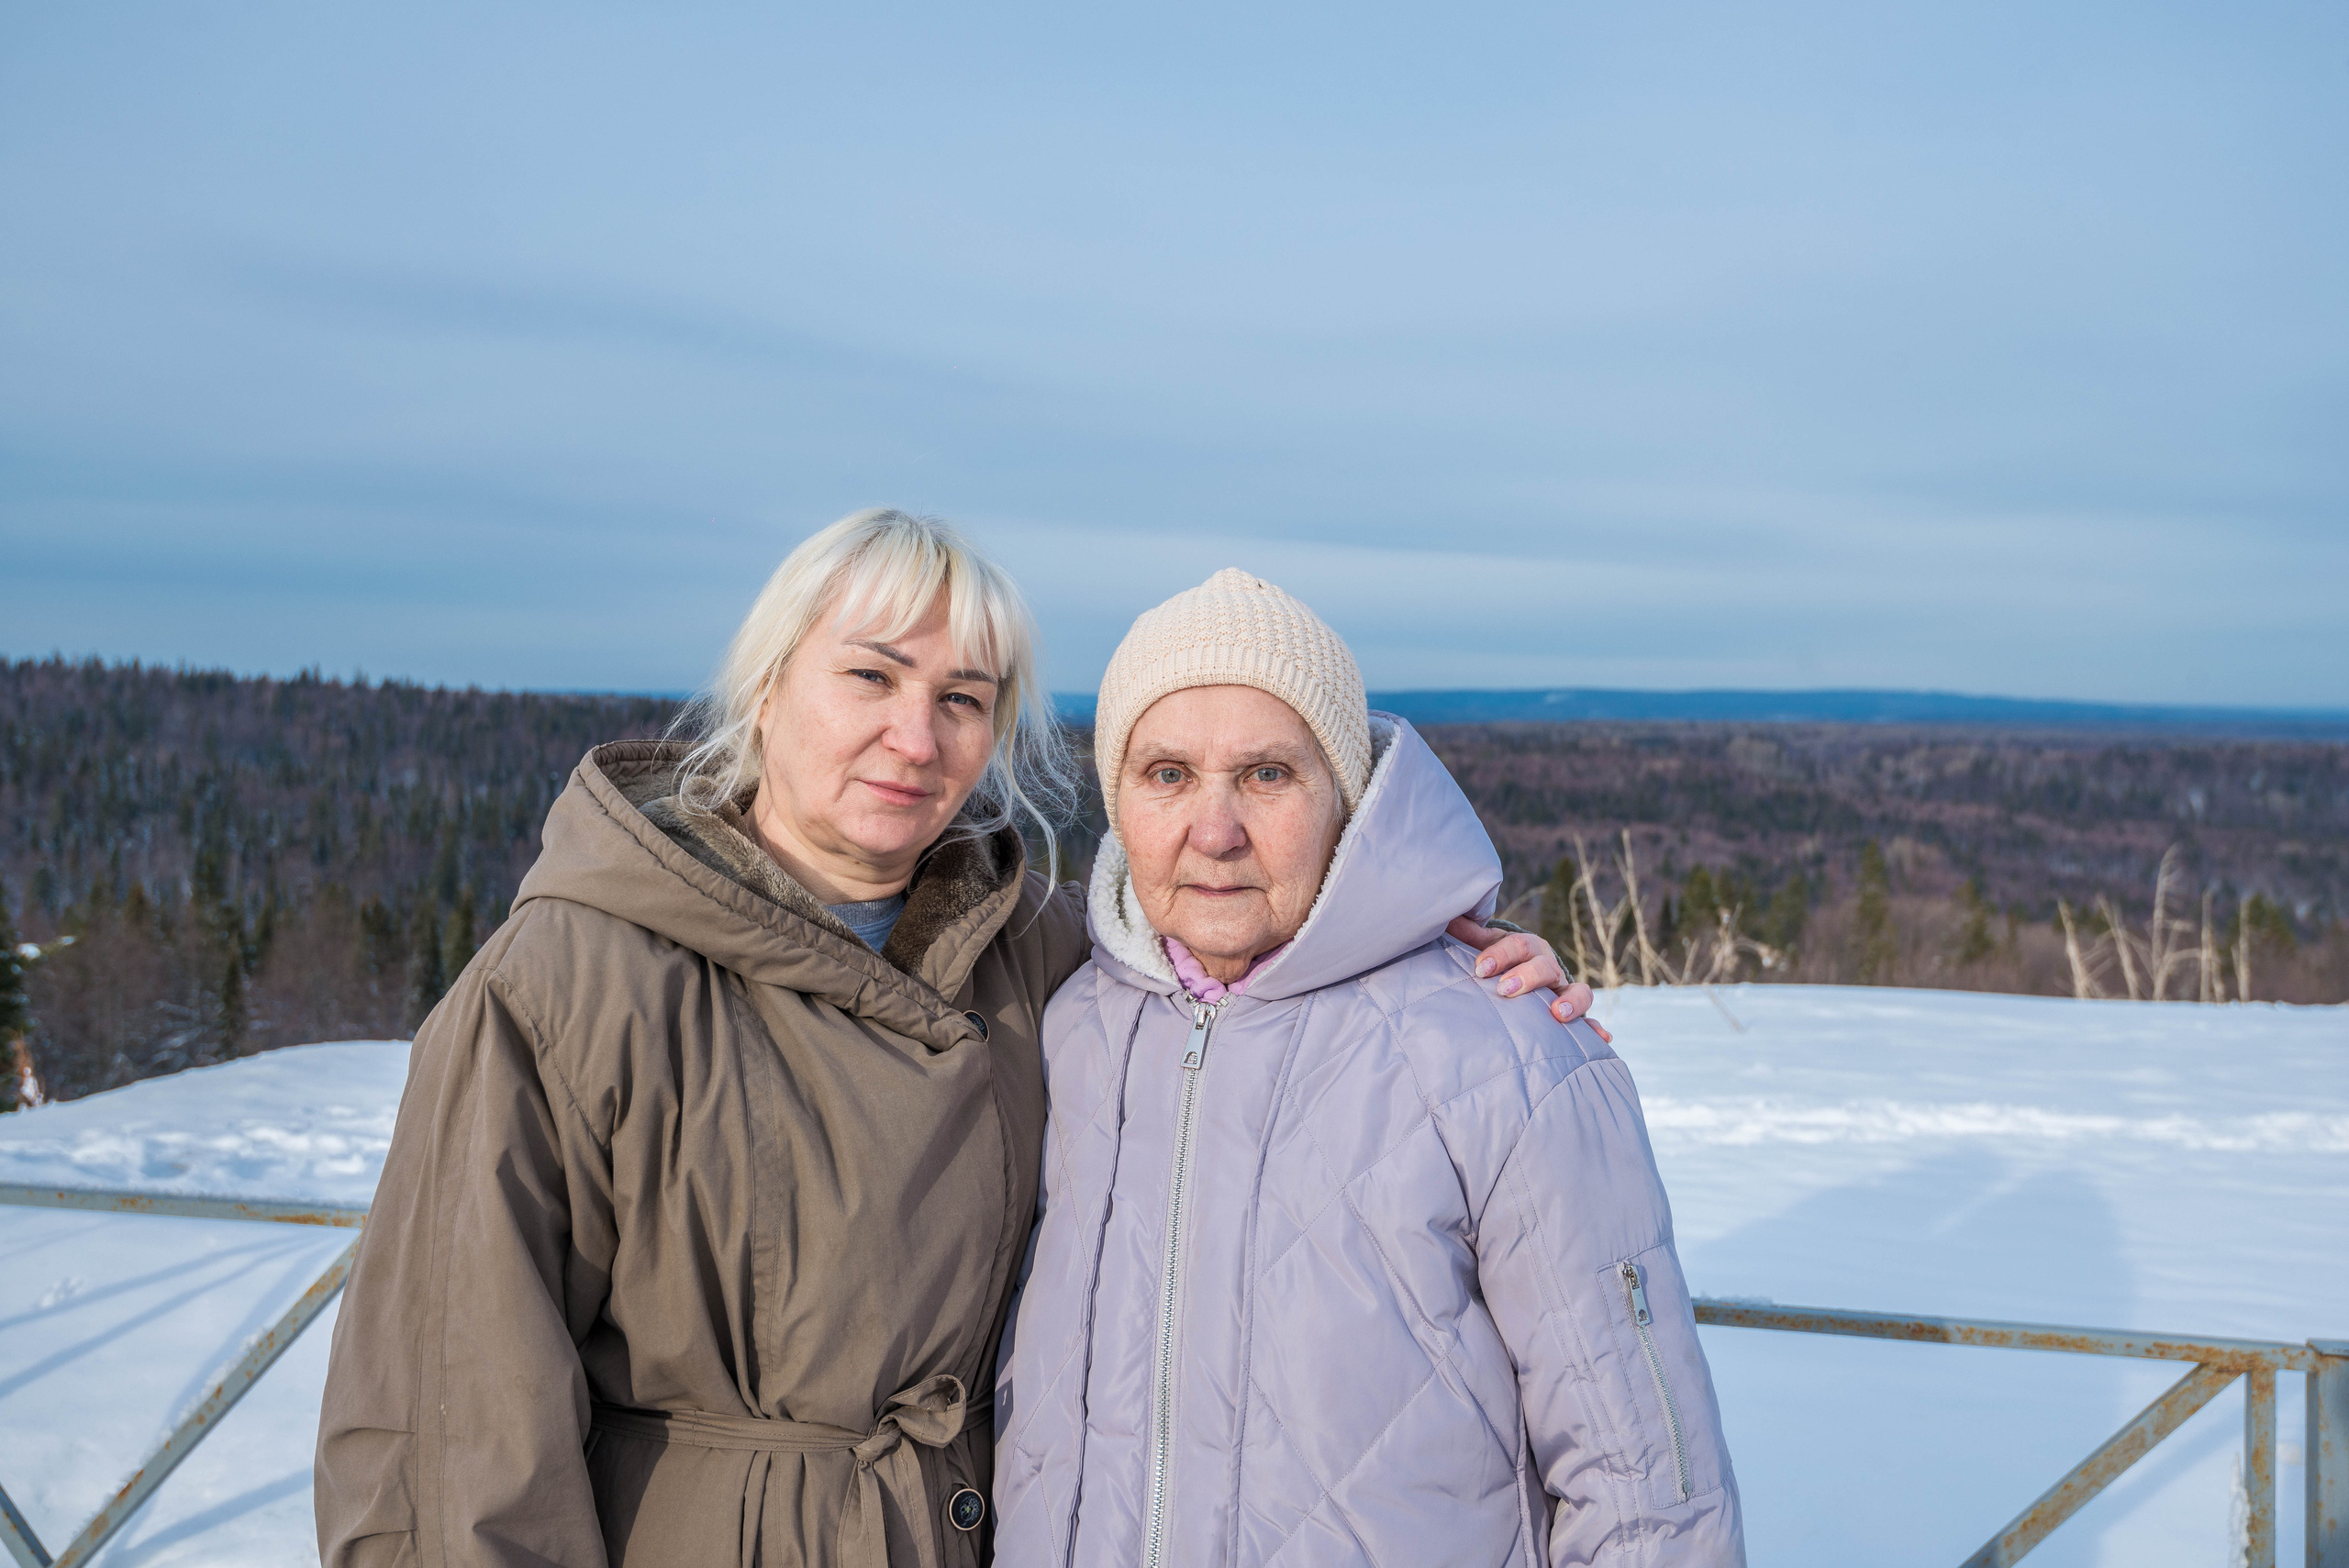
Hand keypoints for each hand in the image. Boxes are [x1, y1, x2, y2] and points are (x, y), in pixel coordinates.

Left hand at [1445, 917, 1612, 1043]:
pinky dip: (1596, 1028)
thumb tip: (1449, 918)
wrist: (1520, 972)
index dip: (1500, 955)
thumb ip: (1470, 936)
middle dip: (1527, 977)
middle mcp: (1549, 966)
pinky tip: (1603, 1037)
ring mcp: (1564, 990)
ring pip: (1578, 990)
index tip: (1480, 969)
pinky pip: (1589, 1020)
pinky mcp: (1574, 1013)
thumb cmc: (1499, 961)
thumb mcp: (1486, 946)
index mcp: (1528, 948)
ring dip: (1572, 1001)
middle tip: (1505, 990)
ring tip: (1558, 1013)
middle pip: (1545, 967)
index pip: (1518, 945)